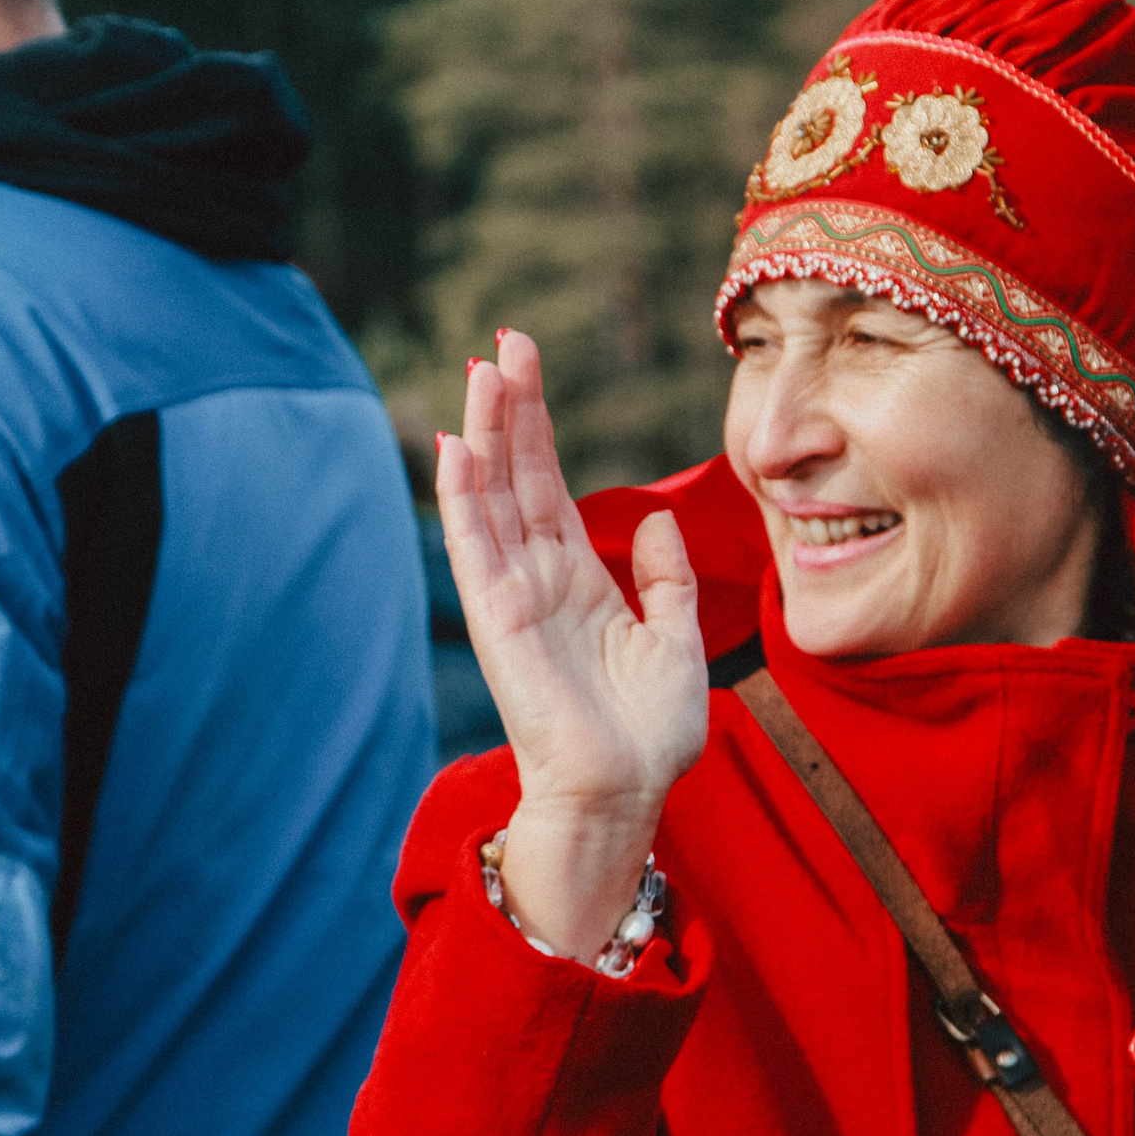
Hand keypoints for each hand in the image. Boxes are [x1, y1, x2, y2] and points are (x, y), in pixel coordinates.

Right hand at [439, 330, 708, 958]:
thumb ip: (667, 579)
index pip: (548, 483)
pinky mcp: (501, 623)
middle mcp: (537, 579)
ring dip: (484, 435)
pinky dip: (464, 500)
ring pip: (492, 499)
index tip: (527, 362)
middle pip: (516, 475)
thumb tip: (659, 525)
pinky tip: (457, 450)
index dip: (538, 423)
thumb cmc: (649, 734)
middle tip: (505, 341)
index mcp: (578, 579)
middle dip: (510, 409)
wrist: (626, 794)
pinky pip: (476, 550)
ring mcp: (513, 598)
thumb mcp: (677, 640)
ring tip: (482, 372)